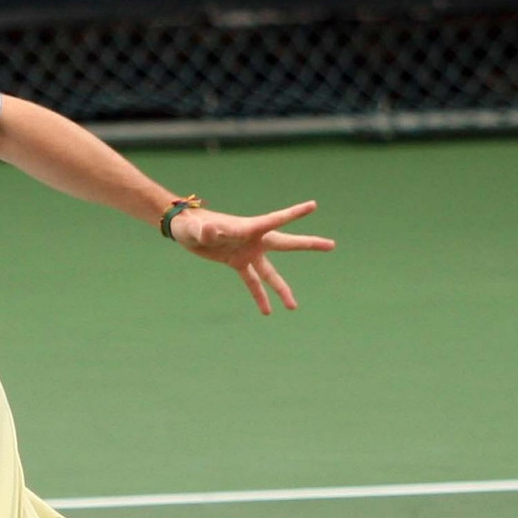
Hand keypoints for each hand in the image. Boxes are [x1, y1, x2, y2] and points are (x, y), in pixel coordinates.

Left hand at [169, 200, 334, 313]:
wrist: (184, 231)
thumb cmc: (191, 224)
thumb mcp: (198, 229)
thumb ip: (207, 231)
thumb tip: (211, 231)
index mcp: (248, 227)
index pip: (276, 219)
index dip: (294, 213)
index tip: (314, 205)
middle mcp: (253, 240)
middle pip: (286, 243)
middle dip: (309, 245)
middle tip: (332, 245)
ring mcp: (248, 252)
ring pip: (271, 273)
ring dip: (281, 289)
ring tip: (293, 307)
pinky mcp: (237, 262)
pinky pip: (252, 282)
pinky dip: (258, 296)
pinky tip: (267, 312)